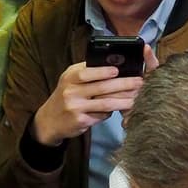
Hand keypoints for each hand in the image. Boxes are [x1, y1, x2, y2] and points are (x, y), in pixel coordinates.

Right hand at [29, 49, 153, 144]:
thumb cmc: (65, 96)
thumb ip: (86, 73)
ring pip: (104, 103)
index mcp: (70, 77)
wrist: (49, 120)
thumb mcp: (70, 80)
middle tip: (138, 83)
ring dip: (123, 101)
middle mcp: (71, 91)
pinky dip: (112, 112)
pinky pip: (101, 116)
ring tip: (136, 99)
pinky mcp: (80, 121)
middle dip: (123, 84)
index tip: (118, 70)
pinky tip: (122, 109)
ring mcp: (75, 107)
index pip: (87, 72)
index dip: (103, 71)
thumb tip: (113, 66)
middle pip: (101, 87)